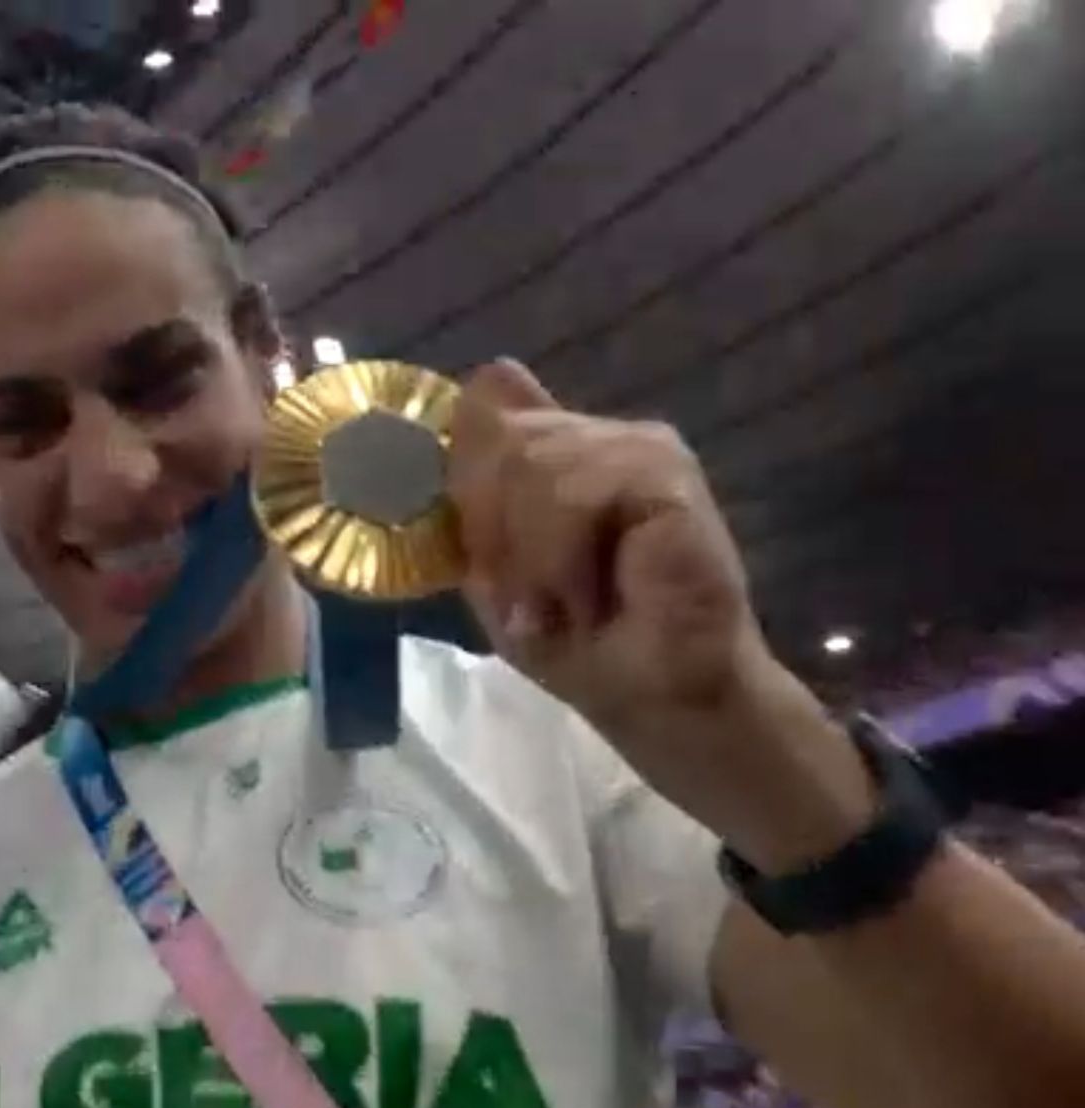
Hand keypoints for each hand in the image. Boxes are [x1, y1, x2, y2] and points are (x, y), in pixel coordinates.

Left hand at [446, 360, 870, 856]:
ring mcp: (639, 447)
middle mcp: (599, 434)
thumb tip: (483, 380)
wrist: (656, 698)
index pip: (487, 402)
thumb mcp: (498, 565)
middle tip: (529, 597)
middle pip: (502, 438)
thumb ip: (478, 487)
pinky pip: (579, 492)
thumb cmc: (581, 643)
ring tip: (562, 605)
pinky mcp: (670, 474)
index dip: (465, 471)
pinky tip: (590, 600)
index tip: (478, 548)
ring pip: (534, 464)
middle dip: (496, 532)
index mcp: (558, 447)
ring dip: (532, 556)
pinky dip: (564, 560)